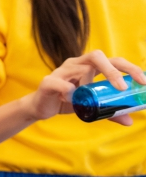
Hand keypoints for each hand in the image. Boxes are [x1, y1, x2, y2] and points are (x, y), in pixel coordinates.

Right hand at [22, 51, 145, 125]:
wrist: (40, 108)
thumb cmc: (66, 102)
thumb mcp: (90, 106)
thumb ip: (108, 111)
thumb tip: (129, 120)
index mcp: (89, 66)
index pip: (113, 60)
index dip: (130, 68)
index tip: (143, 81)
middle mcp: (76, 63)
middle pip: (97, 56)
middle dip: (113, 70)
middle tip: (123, 88)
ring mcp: (61, 70)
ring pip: (81, 70)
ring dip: (88, 86)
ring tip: (83, 100)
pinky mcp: (48, 81)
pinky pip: (61, 84)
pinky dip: (68, 91)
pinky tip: (69, 99)